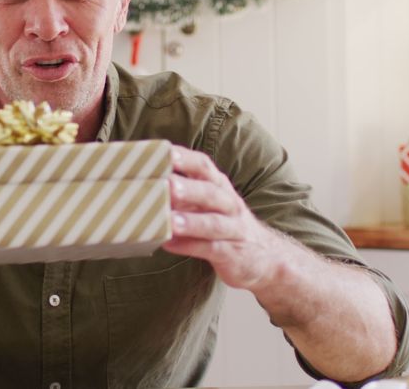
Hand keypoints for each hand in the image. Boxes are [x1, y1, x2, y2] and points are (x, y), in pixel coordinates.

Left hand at [162, 145, 277, 289]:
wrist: (265, 256)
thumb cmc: (225, 224)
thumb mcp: (208, 203)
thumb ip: (182, 194)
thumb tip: (142, 184)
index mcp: (219, 186)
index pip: (204, 166)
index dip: (185, 159)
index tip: (165, 153)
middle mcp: (228, 204)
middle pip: (210, 193)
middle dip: (189, 189)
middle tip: (168, 186)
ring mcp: (233, 229)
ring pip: (213, 223)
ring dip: (191, 221)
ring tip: (169, 221)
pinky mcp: (232, 253)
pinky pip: (211, 248)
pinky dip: (190, 246)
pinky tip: (170, 245)